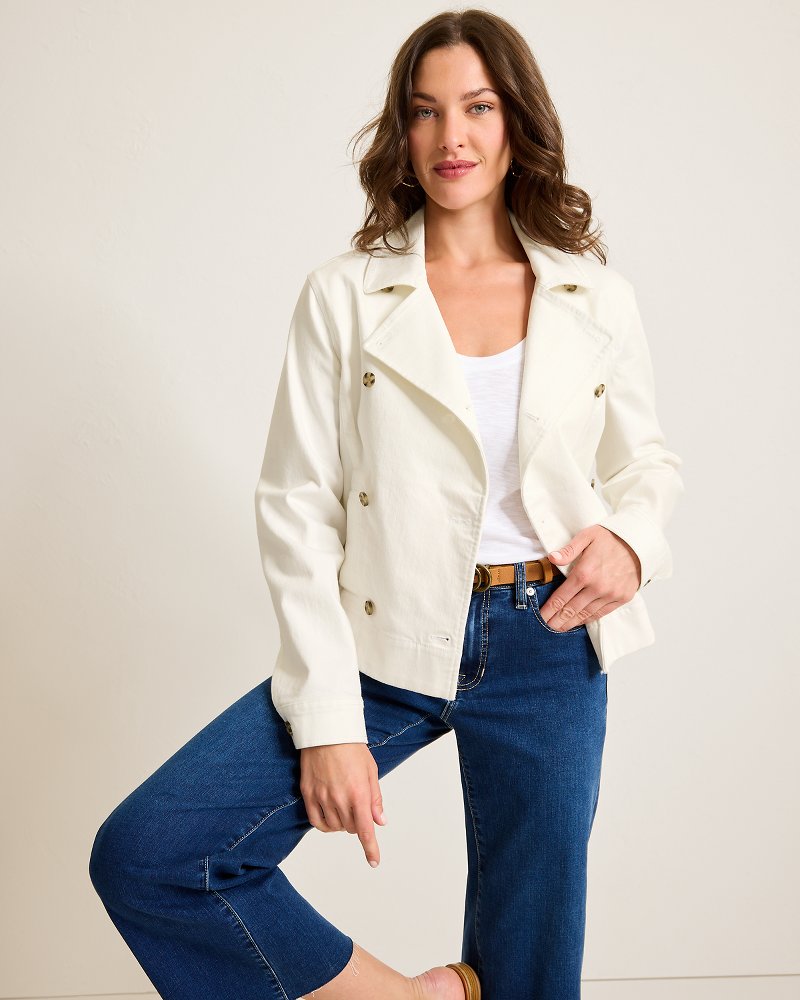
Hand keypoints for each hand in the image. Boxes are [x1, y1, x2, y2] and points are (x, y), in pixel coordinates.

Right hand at [299, 743, 386, 867]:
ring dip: (342, 823)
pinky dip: (325, 824)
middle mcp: (340, 798)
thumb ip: (375, 799)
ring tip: (343, 806)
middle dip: (358, 823)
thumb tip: (379, 821)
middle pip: (351, 828)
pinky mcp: (308, 794)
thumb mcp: (371, 771)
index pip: (365, 830)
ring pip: (335, 827)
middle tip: (357, 805)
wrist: (326, 731)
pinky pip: (316, 821)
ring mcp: (322, 797)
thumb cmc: (351, 748)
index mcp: (358, 793)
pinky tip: (329, 816)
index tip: (374, 861)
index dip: (370, 848)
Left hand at [540, 525, 640, 630]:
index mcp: (585, 573)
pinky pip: (602, 613)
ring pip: (586, 614)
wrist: (640, 542)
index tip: (541, 616)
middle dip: (557, 620)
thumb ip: (568, 550)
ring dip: (572, 622)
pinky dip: (589, 619)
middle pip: (572, 609)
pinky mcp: (622, 598)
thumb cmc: (611, 537)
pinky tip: (580, 621)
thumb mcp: (587, 536)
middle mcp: (597, 587)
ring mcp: (611, 595)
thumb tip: (552, 558)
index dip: (550, 609)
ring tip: (561, 628)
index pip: (562, 597)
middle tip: (548, 626)